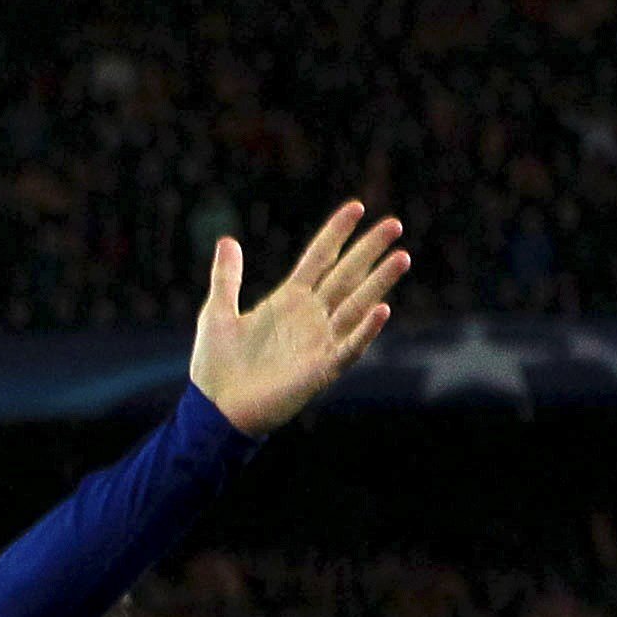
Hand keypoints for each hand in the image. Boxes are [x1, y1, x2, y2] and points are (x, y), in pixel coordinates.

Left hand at [188, 203, 412, 434]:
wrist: (214, 410)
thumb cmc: (215, 366)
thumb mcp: (217, 313)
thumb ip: (227, 278)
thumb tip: (227, 241)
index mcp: (288, 300)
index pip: (319, 258)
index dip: (337, 233)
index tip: (357, 206)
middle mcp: (310, 316)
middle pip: (346, 275)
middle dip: (369, 250)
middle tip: (394, 224)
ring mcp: (318, 341)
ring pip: (356, 305)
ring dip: (379, 282)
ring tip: (402, 257)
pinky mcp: (320, 369)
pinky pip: (349, 347)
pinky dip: (366, 330)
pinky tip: (382, 309)